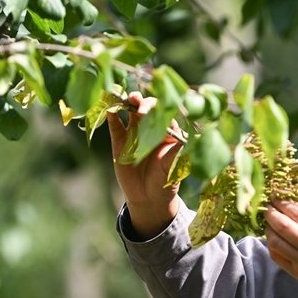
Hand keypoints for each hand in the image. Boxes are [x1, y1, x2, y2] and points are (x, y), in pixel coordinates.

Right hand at [107, 91, 181, 238]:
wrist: (148, 198)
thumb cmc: (166, 181)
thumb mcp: (173, 166)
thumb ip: (177, 151)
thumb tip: (187, 137)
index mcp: (168, 131)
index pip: (164, 113)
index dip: (159, 107)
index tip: (154, 109)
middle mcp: (151, 128)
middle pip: (148, 108)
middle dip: (144, 102)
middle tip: (138, 103)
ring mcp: (135, 133)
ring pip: (131, 112)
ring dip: (129, 103)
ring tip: (126, 99)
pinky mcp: (120, 141)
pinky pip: (116, 125)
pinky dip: (113, 116)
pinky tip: (110, 109)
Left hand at [264, 201, 297, 297]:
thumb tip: (289, 199)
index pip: (296, 212)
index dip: (282, 202)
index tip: (274, 195)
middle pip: (282, 226)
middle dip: (270, 212)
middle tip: (266, 205)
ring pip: (274, 241)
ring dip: (268, 228)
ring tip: (270, 220)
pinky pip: (276, 256)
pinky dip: (271, 243)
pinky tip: (274, 236)